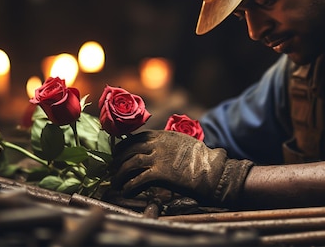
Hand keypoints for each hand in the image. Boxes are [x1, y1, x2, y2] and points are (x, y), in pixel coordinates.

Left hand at [112, 130, 252, 205]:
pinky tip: (126, 190)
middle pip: (130, 149)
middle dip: (118, 159)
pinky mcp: (160, 173)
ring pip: (130, 163)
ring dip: (120, 173)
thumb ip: (170, 143)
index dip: (124, 144)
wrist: (212, 169)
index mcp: (164, 135)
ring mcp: (158, 158)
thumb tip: (161, 147)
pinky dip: (129, 185)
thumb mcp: (184, 142)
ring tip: (115, 181)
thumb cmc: (202, 158)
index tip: (117, 151)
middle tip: (112, 167)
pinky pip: (138, 179)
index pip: (137, 137)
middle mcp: (158, 144)